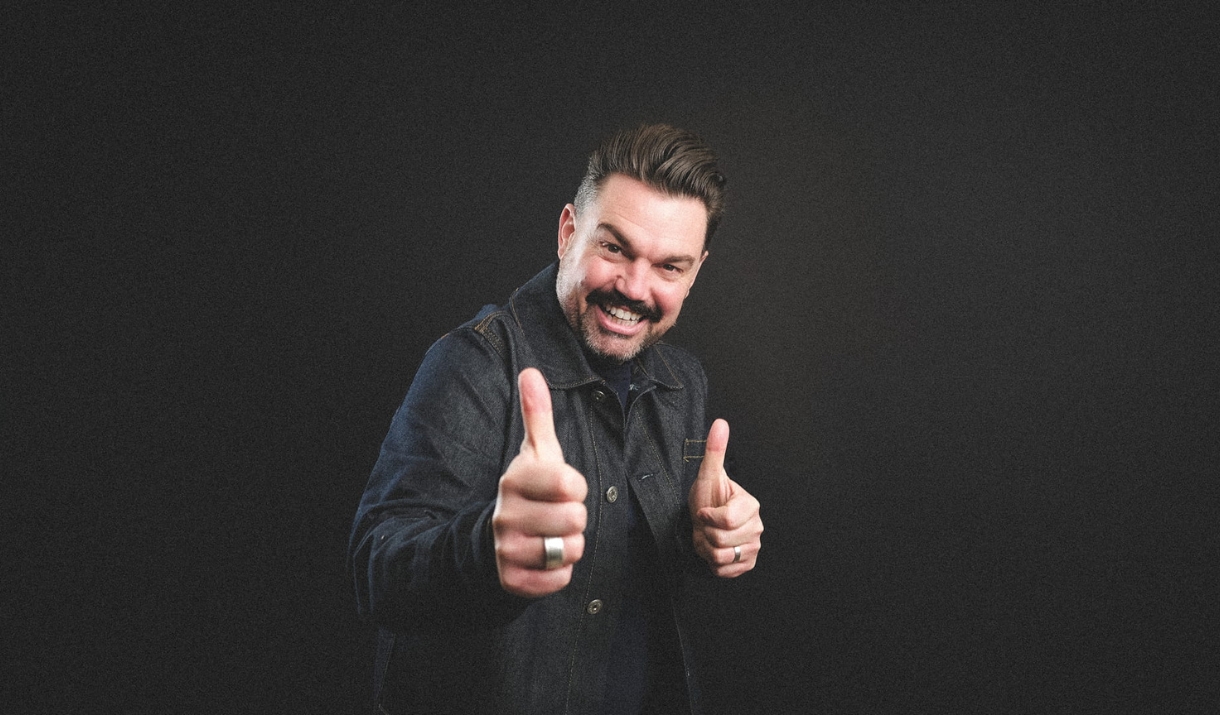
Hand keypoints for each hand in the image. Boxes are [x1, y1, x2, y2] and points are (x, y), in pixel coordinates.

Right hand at [492, 368, 587, 596]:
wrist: (489, 540)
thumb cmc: (526, 492)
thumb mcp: (533, 454)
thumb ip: (536, 415)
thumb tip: (531, 371)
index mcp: (514, 480)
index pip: (570, 483)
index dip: (575, 487)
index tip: (562, 488)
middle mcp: (505, 515)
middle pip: (575, 519)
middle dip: (575, 519)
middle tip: (557, 515)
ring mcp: (506, 549)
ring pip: (569, 550)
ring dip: (569, 546)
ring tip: (551, 537)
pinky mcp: (511, 580)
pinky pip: (558, 579)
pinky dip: (559, 572)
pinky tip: (545, 559)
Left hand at [688, 419, 762, 576]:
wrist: (704, 523)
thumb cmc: (707, 497)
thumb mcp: (708, 475)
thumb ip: (715, 450)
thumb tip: (720, 422)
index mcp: (751, 505)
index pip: (725, 520)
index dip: (707, 516)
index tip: (704, 510)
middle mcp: (757, 527)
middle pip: (721, 540)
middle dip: (704, 534)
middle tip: (706, 525)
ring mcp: (754, 547)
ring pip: (721, 557)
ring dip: (706, 548)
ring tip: (708, 536)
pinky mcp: (747, 565)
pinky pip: (723, 571)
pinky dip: (711, 563)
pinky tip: (713, 550)